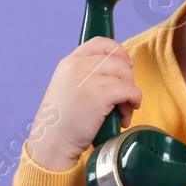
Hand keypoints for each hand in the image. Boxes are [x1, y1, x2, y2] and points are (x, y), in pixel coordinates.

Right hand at [24, 37, 141, 171]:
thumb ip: (85, 75)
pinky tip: (125, 115)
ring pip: (125, 74)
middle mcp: (77, 66)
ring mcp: (88, 79)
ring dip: (130, 92)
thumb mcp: (66, 88)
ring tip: (123, 110)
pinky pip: (129, 90)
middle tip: (124, 98)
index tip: (126, 64)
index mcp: (69, 62)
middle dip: (127, 78)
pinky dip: (133, 101)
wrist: (52, 142)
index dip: (118, 51)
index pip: (99, 43)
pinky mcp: (99, 95)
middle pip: (117, 60)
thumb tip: (118, 71)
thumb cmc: (62, 122)